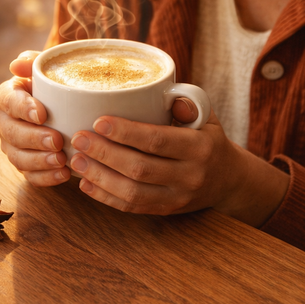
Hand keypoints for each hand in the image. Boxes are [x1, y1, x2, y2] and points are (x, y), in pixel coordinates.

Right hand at [0, 51, 70, 186]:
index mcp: (6, 96)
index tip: (42, 114)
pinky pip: (30, 175)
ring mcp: (12, 146)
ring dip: (40, 161)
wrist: (62, 102)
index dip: (23, 108)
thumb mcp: (45, 68)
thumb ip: (32, 62)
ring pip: (19, 158)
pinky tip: (64, 174)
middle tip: (57, 140)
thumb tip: (17, 64)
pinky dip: (46, 177)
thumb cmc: (52, 82)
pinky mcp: (24, 164)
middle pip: (13, 134)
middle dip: (34, 139)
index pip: (9, 102)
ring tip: (61, 160)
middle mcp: (4, 122)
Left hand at [69, 106, 289, 222]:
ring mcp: (177, 198)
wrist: (228, 179)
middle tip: (78, 138)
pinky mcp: (166, 211)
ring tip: (76, 161)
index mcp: (199, 147)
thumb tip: (164, 92)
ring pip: (132, 193)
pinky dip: (106, 197)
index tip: (98, 121)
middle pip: (139, 168)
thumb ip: (186, 102)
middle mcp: (190, 176)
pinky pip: (132, 208)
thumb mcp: (206, 115)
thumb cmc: (208, 137)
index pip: (157, 140)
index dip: (126, 132)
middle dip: (104, 154)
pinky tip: (86, 183)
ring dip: (100, 177)